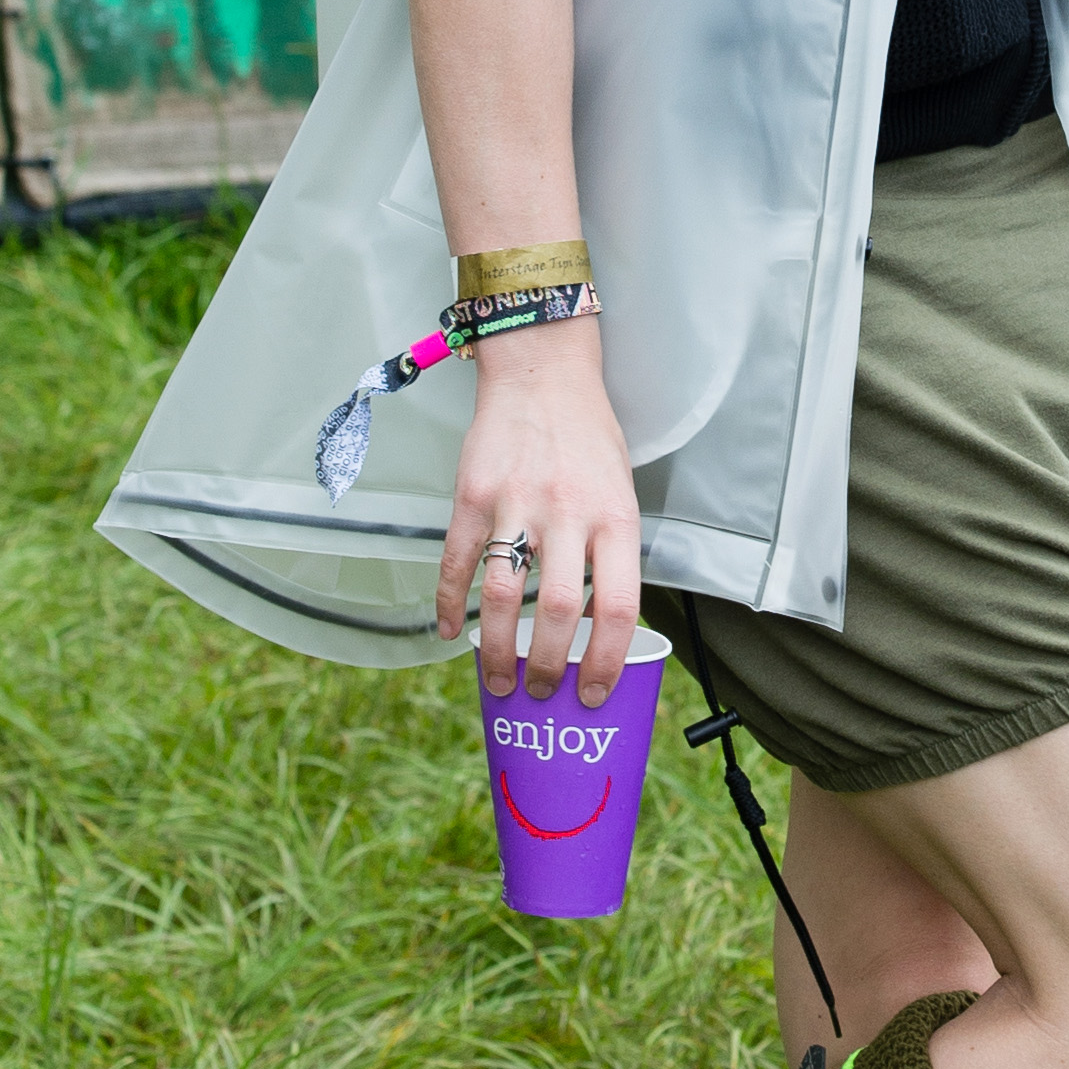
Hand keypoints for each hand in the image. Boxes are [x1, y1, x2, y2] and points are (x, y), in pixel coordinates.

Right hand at [435, 319, 639, 707]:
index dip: (606, 662)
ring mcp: (516, 504)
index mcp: (615, 518)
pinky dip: (448, 603)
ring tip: (498, 680)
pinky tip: (448, 630)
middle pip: (555, 613)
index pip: (617, 608)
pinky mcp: (472, 495)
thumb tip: (591, 627)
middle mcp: (567, 513)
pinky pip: (457, 562)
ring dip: (497, 649)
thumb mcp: (620, 494)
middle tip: (542, 695)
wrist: (543, 373)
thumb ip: (609, 555)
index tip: (595, 694)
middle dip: (547, 667)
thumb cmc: (588, 439)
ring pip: (500, 596)